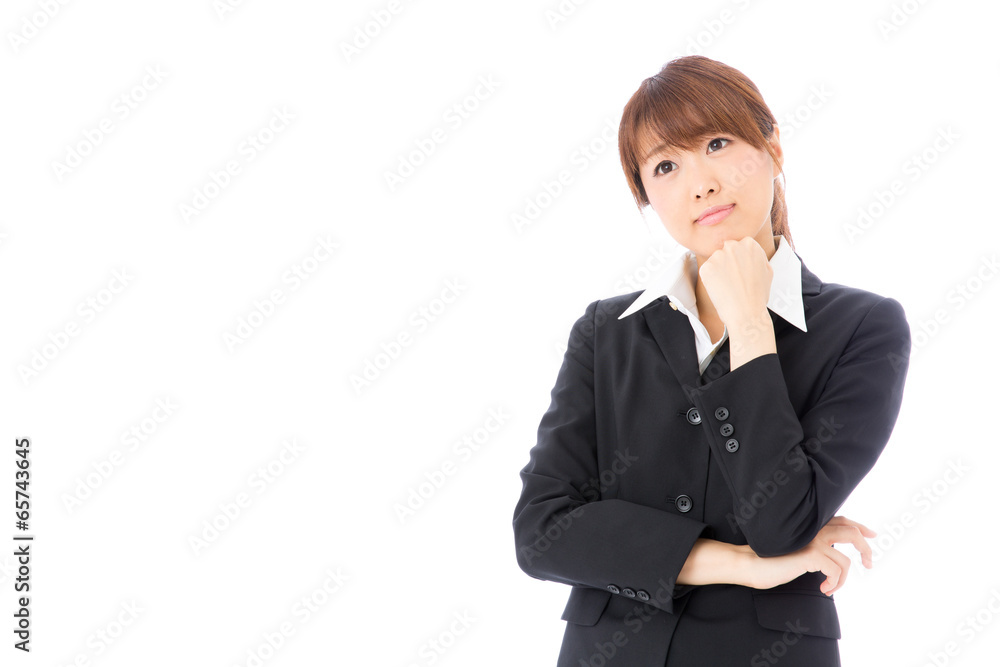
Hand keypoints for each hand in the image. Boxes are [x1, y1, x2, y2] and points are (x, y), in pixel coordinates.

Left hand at [699, 237, 772, 328]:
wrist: (746, 313)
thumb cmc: (758, 295)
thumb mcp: (767, 271)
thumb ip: (758, 257)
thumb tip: (751, 253)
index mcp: (750, 244)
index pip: (740, 245)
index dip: (740, 260)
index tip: (741, 272)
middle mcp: (733, 246)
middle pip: (726, 250)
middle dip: (728, 262)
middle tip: (733, 280)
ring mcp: (718, 256)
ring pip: (715, 260)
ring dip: (718, 270)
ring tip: (728, 287)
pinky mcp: (706, 267)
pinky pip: (707, 271)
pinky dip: (710, 280)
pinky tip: (720, 290)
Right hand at [736, 516, 876, 596]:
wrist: (750, 563)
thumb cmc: (770, 560)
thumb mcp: (796, 549)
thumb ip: (813, 545)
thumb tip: (833, 555)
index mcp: (810, 526)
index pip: (843, 520)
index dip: (860, 527)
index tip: (871, 535)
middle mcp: (814, 529)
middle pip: (852, 532)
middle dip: (865, 549)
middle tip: (868, 563)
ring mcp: (813, 541)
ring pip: (846, 561)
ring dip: (843, 579)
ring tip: (830, 587)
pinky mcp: (811, 555)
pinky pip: (836, 572)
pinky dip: (834, 583)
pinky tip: (824, 588)